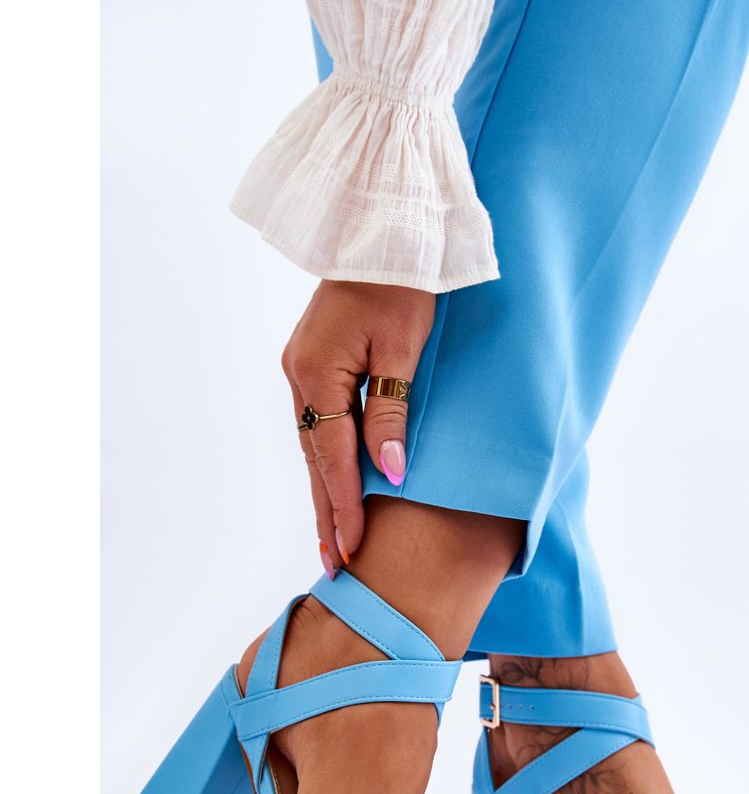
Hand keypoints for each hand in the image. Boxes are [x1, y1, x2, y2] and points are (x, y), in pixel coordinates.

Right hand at [281, 279, 435, 568]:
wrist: (383, 228)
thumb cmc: (402, 281)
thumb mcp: (403, 349)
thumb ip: (391, 413)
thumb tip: (389, 474)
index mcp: (317, 371)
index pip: (333, 456)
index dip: (345, 506)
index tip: (354, 550)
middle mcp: (299, 374)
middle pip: (315, 459)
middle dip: (327, 514)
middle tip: (335, 566)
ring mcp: (301, 367)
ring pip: (313, 445)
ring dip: (324, 492)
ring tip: (333, 539)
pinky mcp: (312, 361)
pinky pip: (317, 424)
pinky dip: (325, 460)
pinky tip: (332, 486)